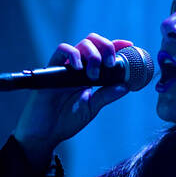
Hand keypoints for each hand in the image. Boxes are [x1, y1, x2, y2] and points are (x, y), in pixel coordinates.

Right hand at [14, 34, 133, 170]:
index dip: (115, 45)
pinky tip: (79, 68)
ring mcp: (64, 68)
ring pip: (80, 44)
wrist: (46, 134)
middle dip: (106, 47)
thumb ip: (106, 95)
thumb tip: (126, 86)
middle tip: (111, 64)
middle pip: (92, 42)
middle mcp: (76, 68)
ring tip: (95, 75)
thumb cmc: (65, 121)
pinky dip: (73, 54)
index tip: (130, 45)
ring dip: (93, 54)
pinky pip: (60, 52)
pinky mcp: (51, 71)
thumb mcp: (91, 108)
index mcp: (87, 74)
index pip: (102, 52)